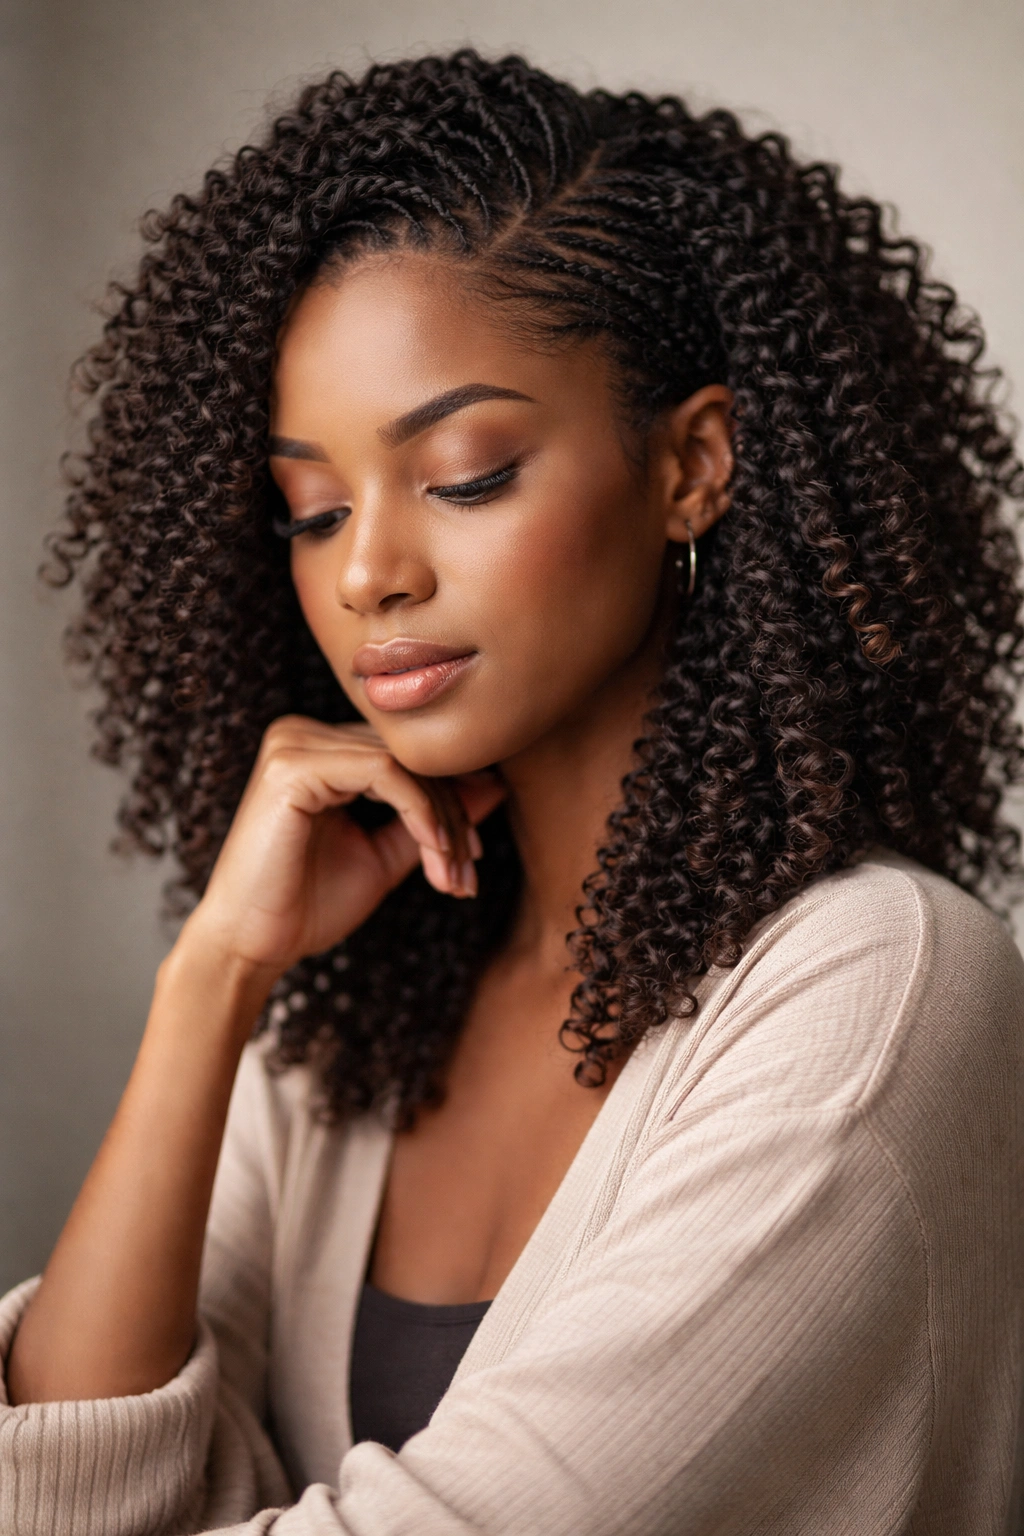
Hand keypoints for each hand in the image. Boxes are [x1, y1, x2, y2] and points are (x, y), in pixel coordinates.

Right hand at [182, 716, 505, 974]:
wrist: (250, 947)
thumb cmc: (306, 906)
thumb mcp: (383, 857)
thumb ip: (430, 820)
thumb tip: (495, 786)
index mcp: (319, 750)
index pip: (405, 757)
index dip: (452, 801)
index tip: (474, 856)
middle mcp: (303, 734)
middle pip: (408, 758)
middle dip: (453, 817)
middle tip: (470, 873)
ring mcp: (294, 743)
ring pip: (403, 764)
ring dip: (442, 822)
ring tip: (454, 875)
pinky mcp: (293, 764)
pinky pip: (384, 772)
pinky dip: (420, 812)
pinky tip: (434, 853)